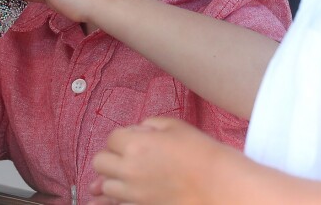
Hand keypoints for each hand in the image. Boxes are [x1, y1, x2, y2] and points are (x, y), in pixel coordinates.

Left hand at [90, 117, 229, 204]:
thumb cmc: (200, 152)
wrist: (220, 185)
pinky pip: (118, 204)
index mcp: (135, 145)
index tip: (135, 139)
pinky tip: (102, 200)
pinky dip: (112, 200)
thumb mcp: (173, 125)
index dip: (123, 137)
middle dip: (112, 156)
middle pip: (100, 162)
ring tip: (125, 175)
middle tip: (126, 156)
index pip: (111, 138)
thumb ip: (148, 124)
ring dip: (112, 178)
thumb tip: (136, 131)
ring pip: (105, 186)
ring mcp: (134, 194)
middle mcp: (129, 170)